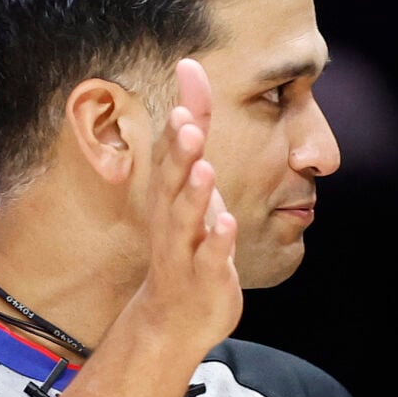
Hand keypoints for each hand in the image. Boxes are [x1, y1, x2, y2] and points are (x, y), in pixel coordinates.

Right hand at [132, 58, 242, 346]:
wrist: (174, 319)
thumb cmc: (187, 247)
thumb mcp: (193, 194)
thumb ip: (194, 145)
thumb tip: (192, 89)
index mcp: (171, 197)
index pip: (173, 152)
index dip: (181, 118)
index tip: (188, 78)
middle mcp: (172, 220)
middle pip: (173, 182)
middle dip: (179, 154)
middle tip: (187, 124)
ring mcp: (185, 251)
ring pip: (187, 221)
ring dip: (195, 195)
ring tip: (205, 168)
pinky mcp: (203, 280)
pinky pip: (208, 260)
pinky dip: (216, 243)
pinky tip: (227, 224)